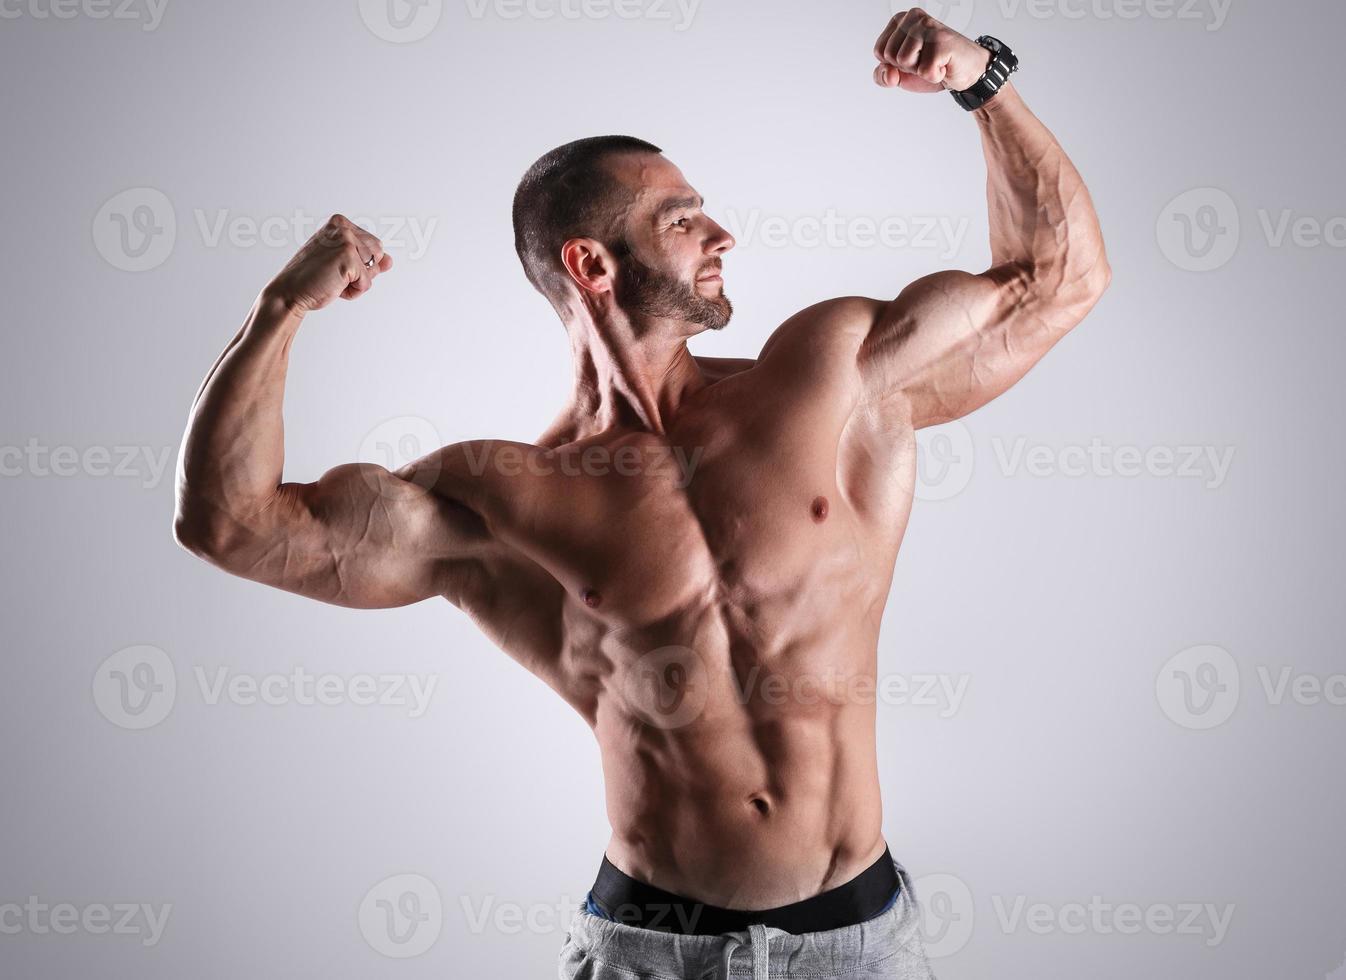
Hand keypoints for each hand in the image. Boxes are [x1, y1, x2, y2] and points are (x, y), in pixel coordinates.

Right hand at [264, 214, 393, 314]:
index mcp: (340, 223)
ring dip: (358, 282)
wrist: (289, 292)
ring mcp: (346, 241)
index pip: (374, 245)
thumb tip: (390, 261)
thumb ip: (367, 260)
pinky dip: (352, 292)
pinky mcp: (349, 258)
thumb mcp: (343, 264)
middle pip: (378, 253)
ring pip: (374, 269)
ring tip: (334, 279)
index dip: (360, 263)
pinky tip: (333, 286)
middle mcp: (343, 227)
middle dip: (362, 271)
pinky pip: (367, 284)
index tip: (333, 265)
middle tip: (334, 274)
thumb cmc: (314, 278)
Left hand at [873, 8, 991, 93]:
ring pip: (904, 61)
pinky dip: (934, 77)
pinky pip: (924, 71)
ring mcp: (928, 27)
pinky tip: (944, 66)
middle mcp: (914, 17)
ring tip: (935, 61)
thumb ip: (882, 75)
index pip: (879, 51)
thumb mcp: (900, 74)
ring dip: (920, 71)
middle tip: (926, 60)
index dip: (894, 64)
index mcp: (901, 20)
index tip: (914, 58)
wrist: (966, 72)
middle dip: (908, 67)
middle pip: (890, 56)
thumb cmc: (933, 67)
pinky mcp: (941, 41)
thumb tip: (890, 73)